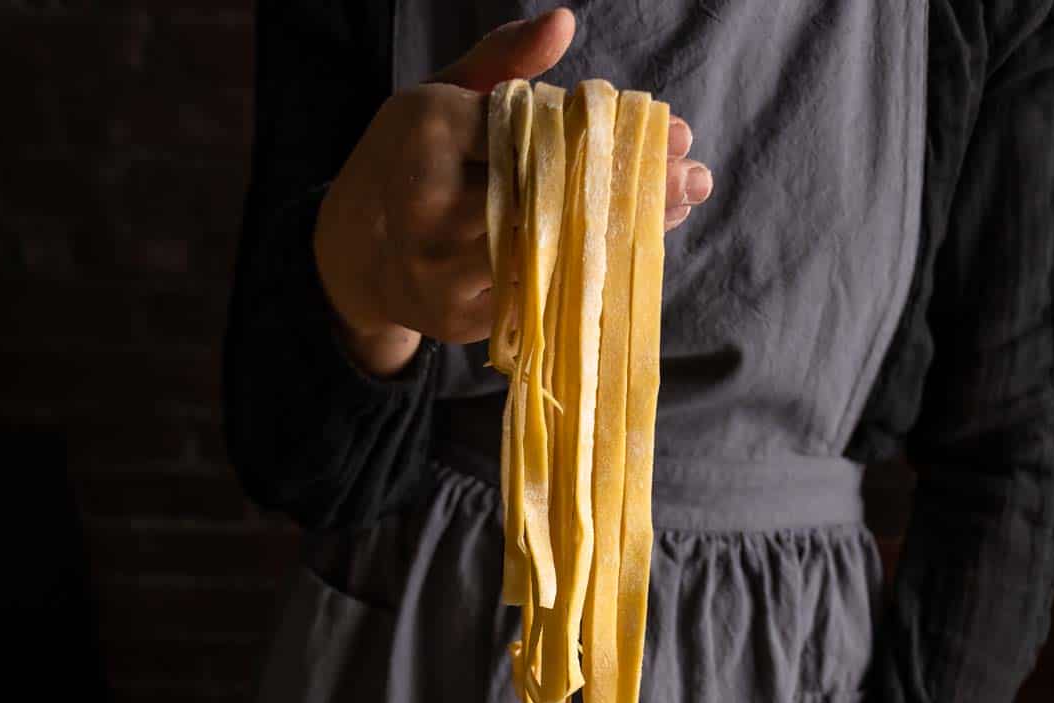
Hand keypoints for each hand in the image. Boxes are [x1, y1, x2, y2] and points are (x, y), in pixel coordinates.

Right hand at [313, 7, 711, 375]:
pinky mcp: (463, 322)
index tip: (666, 131)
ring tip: (680, 207)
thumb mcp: (445, 99)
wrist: (359, 258)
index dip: (603, 134)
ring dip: (624, 231)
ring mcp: (445, 274)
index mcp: (424, 135)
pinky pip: (542, 296)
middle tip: (694, 176)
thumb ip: (503, 64)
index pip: (530, 132)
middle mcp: (431, 209)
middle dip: (630, 188)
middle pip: (553, 197)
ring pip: (555, 253)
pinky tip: (632, 250)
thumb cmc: (411, 164)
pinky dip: (592, 272)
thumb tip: (566, 21)